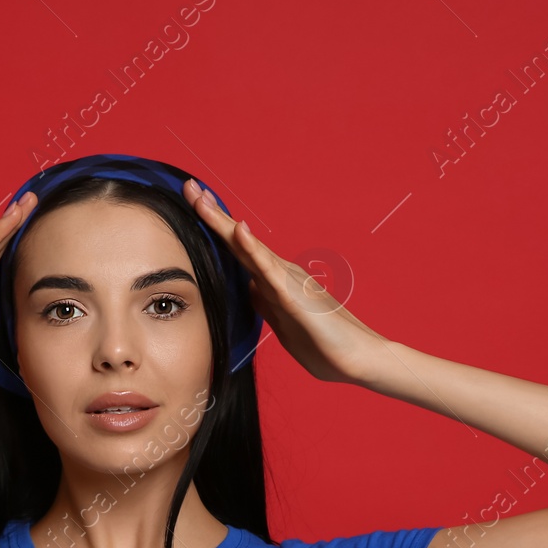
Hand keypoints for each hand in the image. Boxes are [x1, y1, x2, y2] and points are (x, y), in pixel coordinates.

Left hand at [183, 177, 386, 385]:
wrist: (358, 359)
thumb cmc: (326, 346)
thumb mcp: (284, 325)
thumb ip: (267, 305)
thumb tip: (250, 289)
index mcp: (274, 283)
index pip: (238, 253)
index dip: (216, 230)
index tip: (196, 206)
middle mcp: (280, 274)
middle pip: (239, 242)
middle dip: (213, 215)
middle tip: (189, 187)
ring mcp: (287, 282)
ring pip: (248, 248)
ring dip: (224, 223)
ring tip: (202, 199)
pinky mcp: (294, 296)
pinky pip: (269, 270)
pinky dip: (253, 249)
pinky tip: (239, 230)